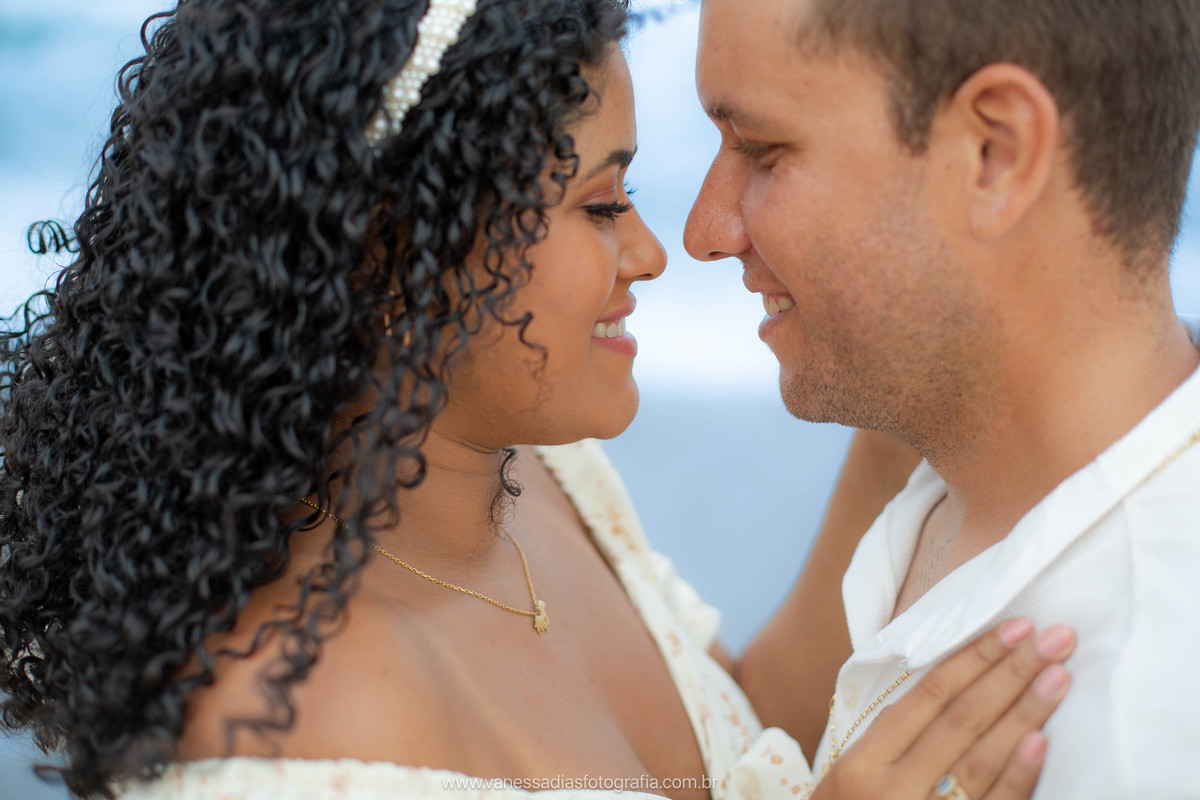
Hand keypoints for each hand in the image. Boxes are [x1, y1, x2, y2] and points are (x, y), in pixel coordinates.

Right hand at [813, 619, 1073, 799]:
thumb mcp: (846, 778)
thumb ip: (890, 737)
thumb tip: (954, 679)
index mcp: (860, 764)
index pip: (926, 697)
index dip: (973, 659)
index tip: (1012, 627)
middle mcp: (890, 792)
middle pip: (961, 720)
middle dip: (1010, 673)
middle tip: (1053, 637)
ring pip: (982, 760)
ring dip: (1025, 713)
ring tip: (1058, 675)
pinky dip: (1019, 776)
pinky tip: (1041, 742)